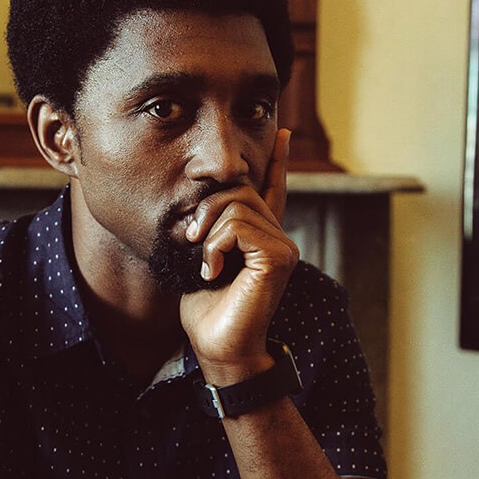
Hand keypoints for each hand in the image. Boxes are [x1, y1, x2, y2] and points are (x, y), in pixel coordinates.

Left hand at [179, 128, 298, 377]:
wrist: (219, 346)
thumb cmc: (206, 310)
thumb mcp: (201, 259)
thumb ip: (209, 230)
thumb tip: (199, 205)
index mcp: (261, 236)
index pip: (273, 189)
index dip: (278, 160)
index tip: (285, 132)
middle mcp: (277, 236)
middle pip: (239, 189)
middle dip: (205, 209)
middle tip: (193, 242)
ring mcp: (282, 245)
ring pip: (235, 205)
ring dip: (207, 233)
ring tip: (205, 264)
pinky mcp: (278, 256)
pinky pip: (237, 227)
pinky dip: (215, 246)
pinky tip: (212, 271)